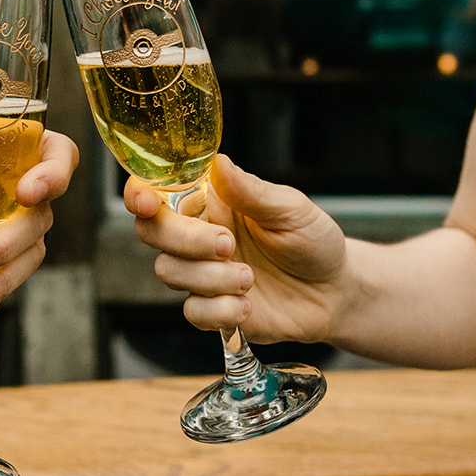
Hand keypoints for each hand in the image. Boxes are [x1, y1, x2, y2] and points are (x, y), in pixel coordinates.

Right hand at [126, 154, 348, 343]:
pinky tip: (247, 305)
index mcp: (212, 201)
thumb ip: (250, 190)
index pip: (158, 191)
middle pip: (152, 231)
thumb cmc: (313, 240)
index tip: (146, 201)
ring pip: (169, 271)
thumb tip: (218, 163)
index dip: (140, 193)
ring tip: (250, 277)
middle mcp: (198, 235)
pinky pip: (192, 312)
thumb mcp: (290, 208)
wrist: (335, 291)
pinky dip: (219, 310)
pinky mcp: (212, 310)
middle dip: (184, 239)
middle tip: (227, 244)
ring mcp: (203, 274)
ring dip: (210, 277)